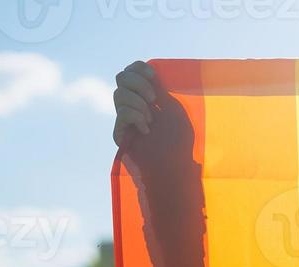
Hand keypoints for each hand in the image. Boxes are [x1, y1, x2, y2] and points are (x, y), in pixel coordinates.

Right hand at [113, 61, 196, 183]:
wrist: (174, 165)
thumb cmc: (179, 140)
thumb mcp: (173, 109)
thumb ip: (158, 89)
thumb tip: (149, 69)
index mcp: (147, 96)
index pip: (132, 71)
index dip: (138, 69)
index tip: (153, 77)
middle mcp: (133, 104)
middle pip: (121, 78)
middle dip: (138, 84)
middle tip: (153, 100)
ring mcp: (125, 118)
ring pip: (119, 94)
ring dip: (139, 105)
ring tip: (152, 121)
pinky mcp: (119, 132)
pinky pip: (122, 112)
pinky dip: (136, 117)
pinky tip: (146, 130)